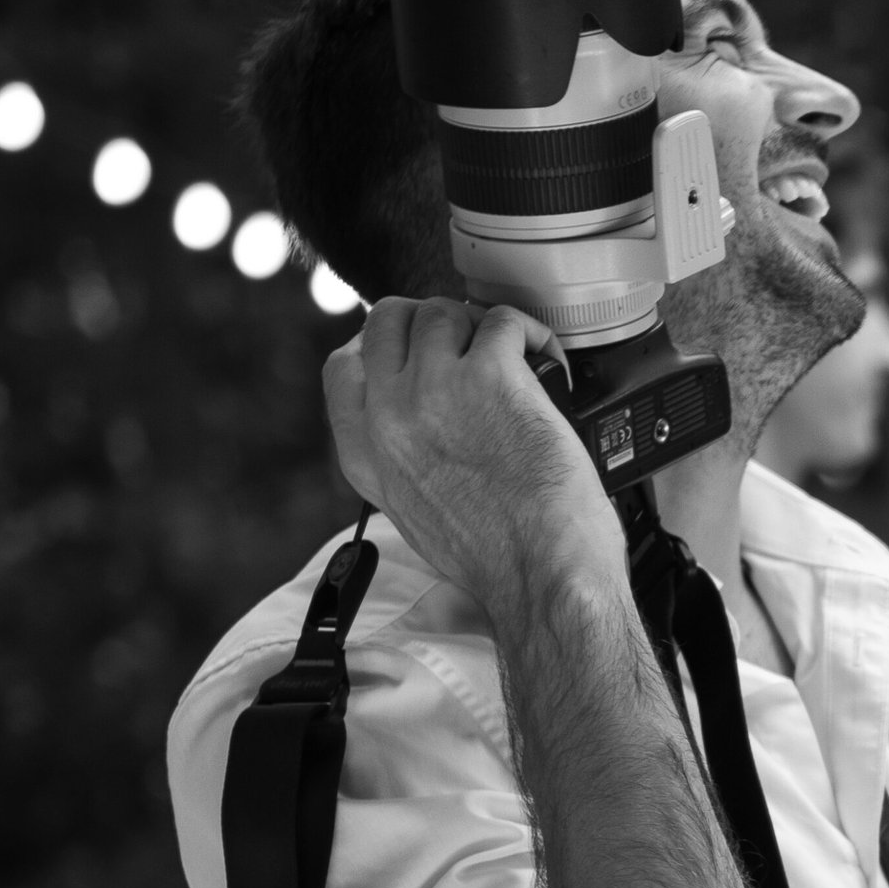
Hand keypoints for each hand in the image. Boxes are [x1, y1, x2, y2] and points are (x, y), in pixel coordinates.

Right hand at [322, 298, 626, 608]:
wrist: (540, 574)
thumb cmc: (497, 558)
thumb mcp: (415, 514)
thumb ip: (402, 458)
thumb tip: (420, 421)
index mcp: (366, 455)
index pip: (342, 368)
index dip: (377, 343)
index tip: (408, 343)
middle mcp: (389, 417)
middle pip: (389, 322)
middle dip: (430, 320)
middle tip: (469, 339)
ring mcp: (434, 390)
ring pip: (444, 313)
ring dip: (481, 325)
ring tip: (515, 355)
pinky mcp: (489, 375)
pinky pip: (502, 320)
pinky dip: (530, 331)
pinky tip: (545, 357)